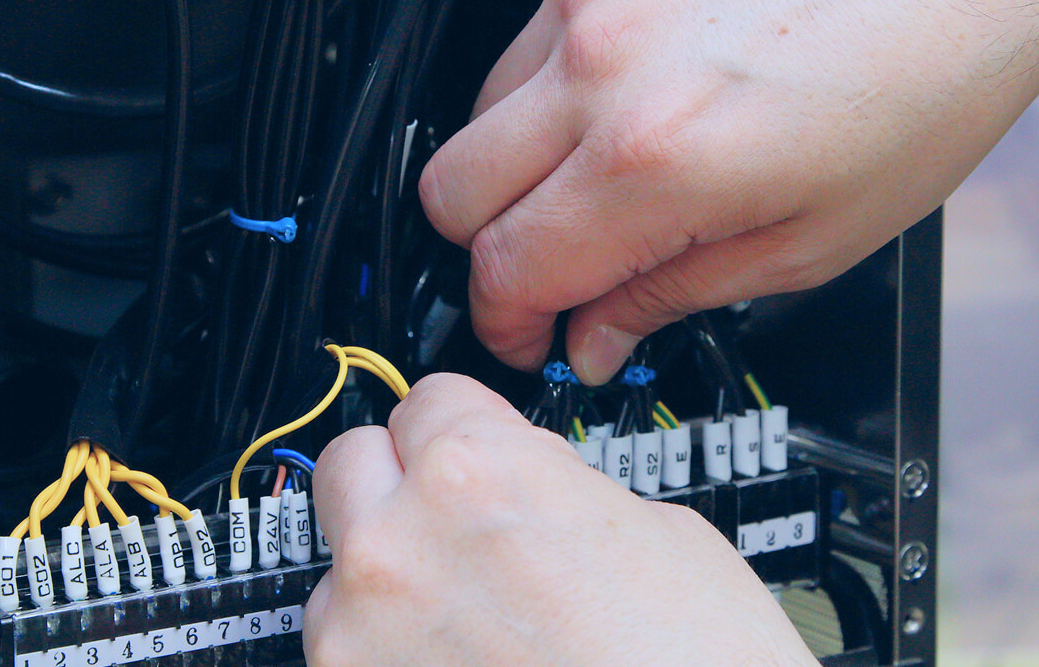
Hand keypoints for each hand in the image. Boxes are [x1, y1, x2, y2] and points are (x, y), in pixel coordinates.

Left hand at [303, 373, 817, 665]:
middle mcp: (399, 545)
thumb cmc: (700, 665)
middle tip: (463, 530)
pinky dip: (393, 657)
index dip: (470, 430)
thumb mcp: (657, 528)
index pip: (430, 398)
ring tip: (476, 627)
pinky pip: (348, 654)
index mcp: (478, 473)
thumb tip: (530, 487)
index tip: (479, 455)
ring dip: (390, 584)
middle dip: (404, 487)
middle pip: (353, 464)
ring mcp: (363, 637)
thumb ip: (558, 487)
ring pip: (338, 570)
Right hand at [420, 0, 1038, 383]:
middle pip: (450, 188)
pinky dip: (561, 82)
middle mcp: (605, 59)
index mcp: (656, 157)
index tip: (533, 334)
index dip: (508, 323)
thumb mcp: (817, 238)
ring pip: (481, 106)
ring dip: (524, 163)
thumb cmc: (934, 70)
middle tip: (558, 271)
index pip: (505, 267)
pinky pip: (533, 31)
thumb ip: (676, 293)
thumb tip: (598, 334)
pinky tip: (643, 91)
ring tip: (620, 175)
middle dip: (492, 250)